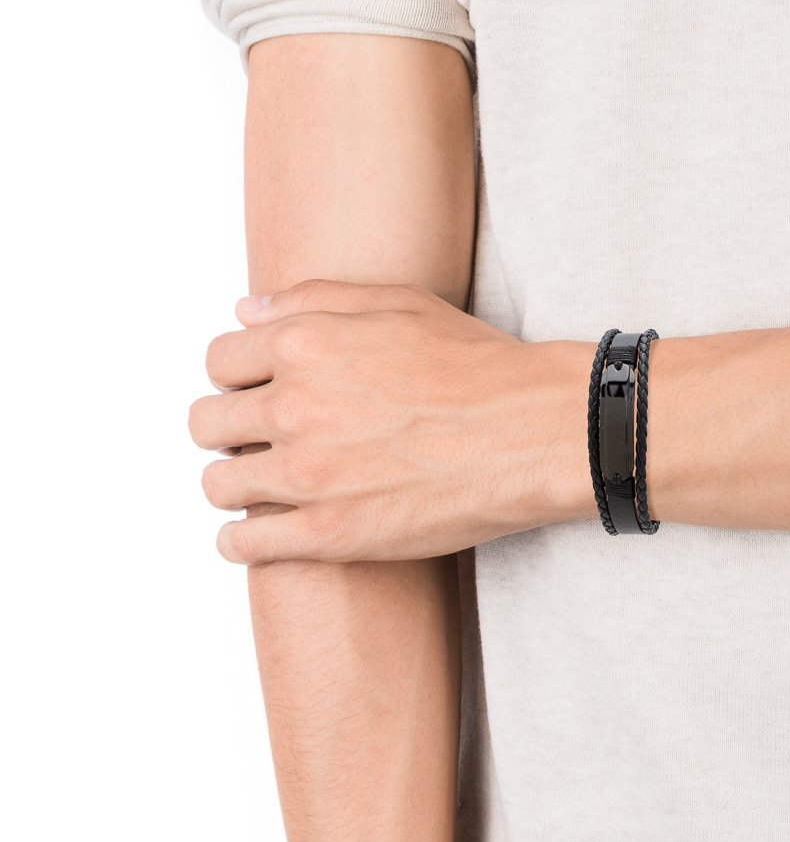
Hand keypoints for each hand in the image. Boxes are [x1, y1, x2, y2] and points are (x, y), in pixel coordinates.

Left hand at [189, 280, 595, 562]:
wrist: (530, 433)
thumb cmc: (475, 367)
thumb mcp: (398, 303)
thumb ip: (313, 299)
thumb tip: (247, 311)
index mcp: (305, 345)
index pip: (219, 360)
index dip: (235, 375)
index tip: (251, 391)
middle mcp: (294, 407)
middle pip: (206, 423)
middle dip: (227, 428)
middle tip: (255, 439)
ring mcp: (308, 475)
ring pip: (217, 483)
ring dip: (233, 481)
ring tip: (262, 484)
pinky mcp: (329, 534)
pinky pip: (242, 543)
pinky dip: (240, 539)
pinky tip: (258, 532)